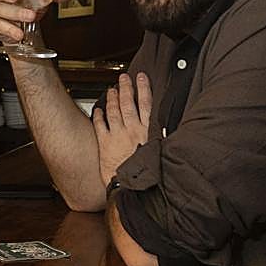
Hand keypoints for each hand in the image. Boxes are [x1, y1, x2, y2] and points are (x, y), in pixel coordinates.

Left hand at [92, 73, 151, 187]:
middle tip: (123, 78)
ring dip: (112, 98)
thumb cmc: (148, 174)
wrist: (132, 188)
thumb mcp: (161, 153)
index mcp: (147, 132)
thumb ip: (162, 137)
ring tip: (111, 89)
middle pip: (128, 104)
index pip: (145, 104)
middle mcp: (132, 131)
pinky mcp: (105, 144)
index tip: (141, 78)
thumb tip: (168, 127)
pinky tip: (98, 110)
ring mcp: (117, 136)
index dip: (143, 89)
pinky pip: (100, 126)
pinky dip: (98, 116)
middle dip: (126, 88)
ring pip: (114, 112)